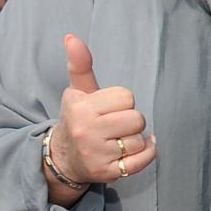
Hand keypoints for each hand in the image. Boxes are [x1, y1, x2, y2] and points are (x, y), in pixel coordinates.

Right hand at [53, 34, 155, 184]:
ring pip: (139, 140)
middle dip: (131, 121)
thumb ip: (80, 65)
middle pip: (136, 119)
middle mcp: (86, 131)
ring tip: (117, 139)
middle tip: (115, 125)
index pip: (126, 97)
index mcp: (80, 107)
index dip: (122, 102)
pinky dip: (146, 153)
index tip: (109, 108)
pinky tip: (135, 149)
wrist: (64, 157)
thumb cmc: (79, 118)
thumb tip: (72, 37)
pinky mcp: (107, 173)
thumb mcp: (78, 92)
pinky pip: (143, 160)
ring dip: (135, 139)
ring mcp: (96, 154)